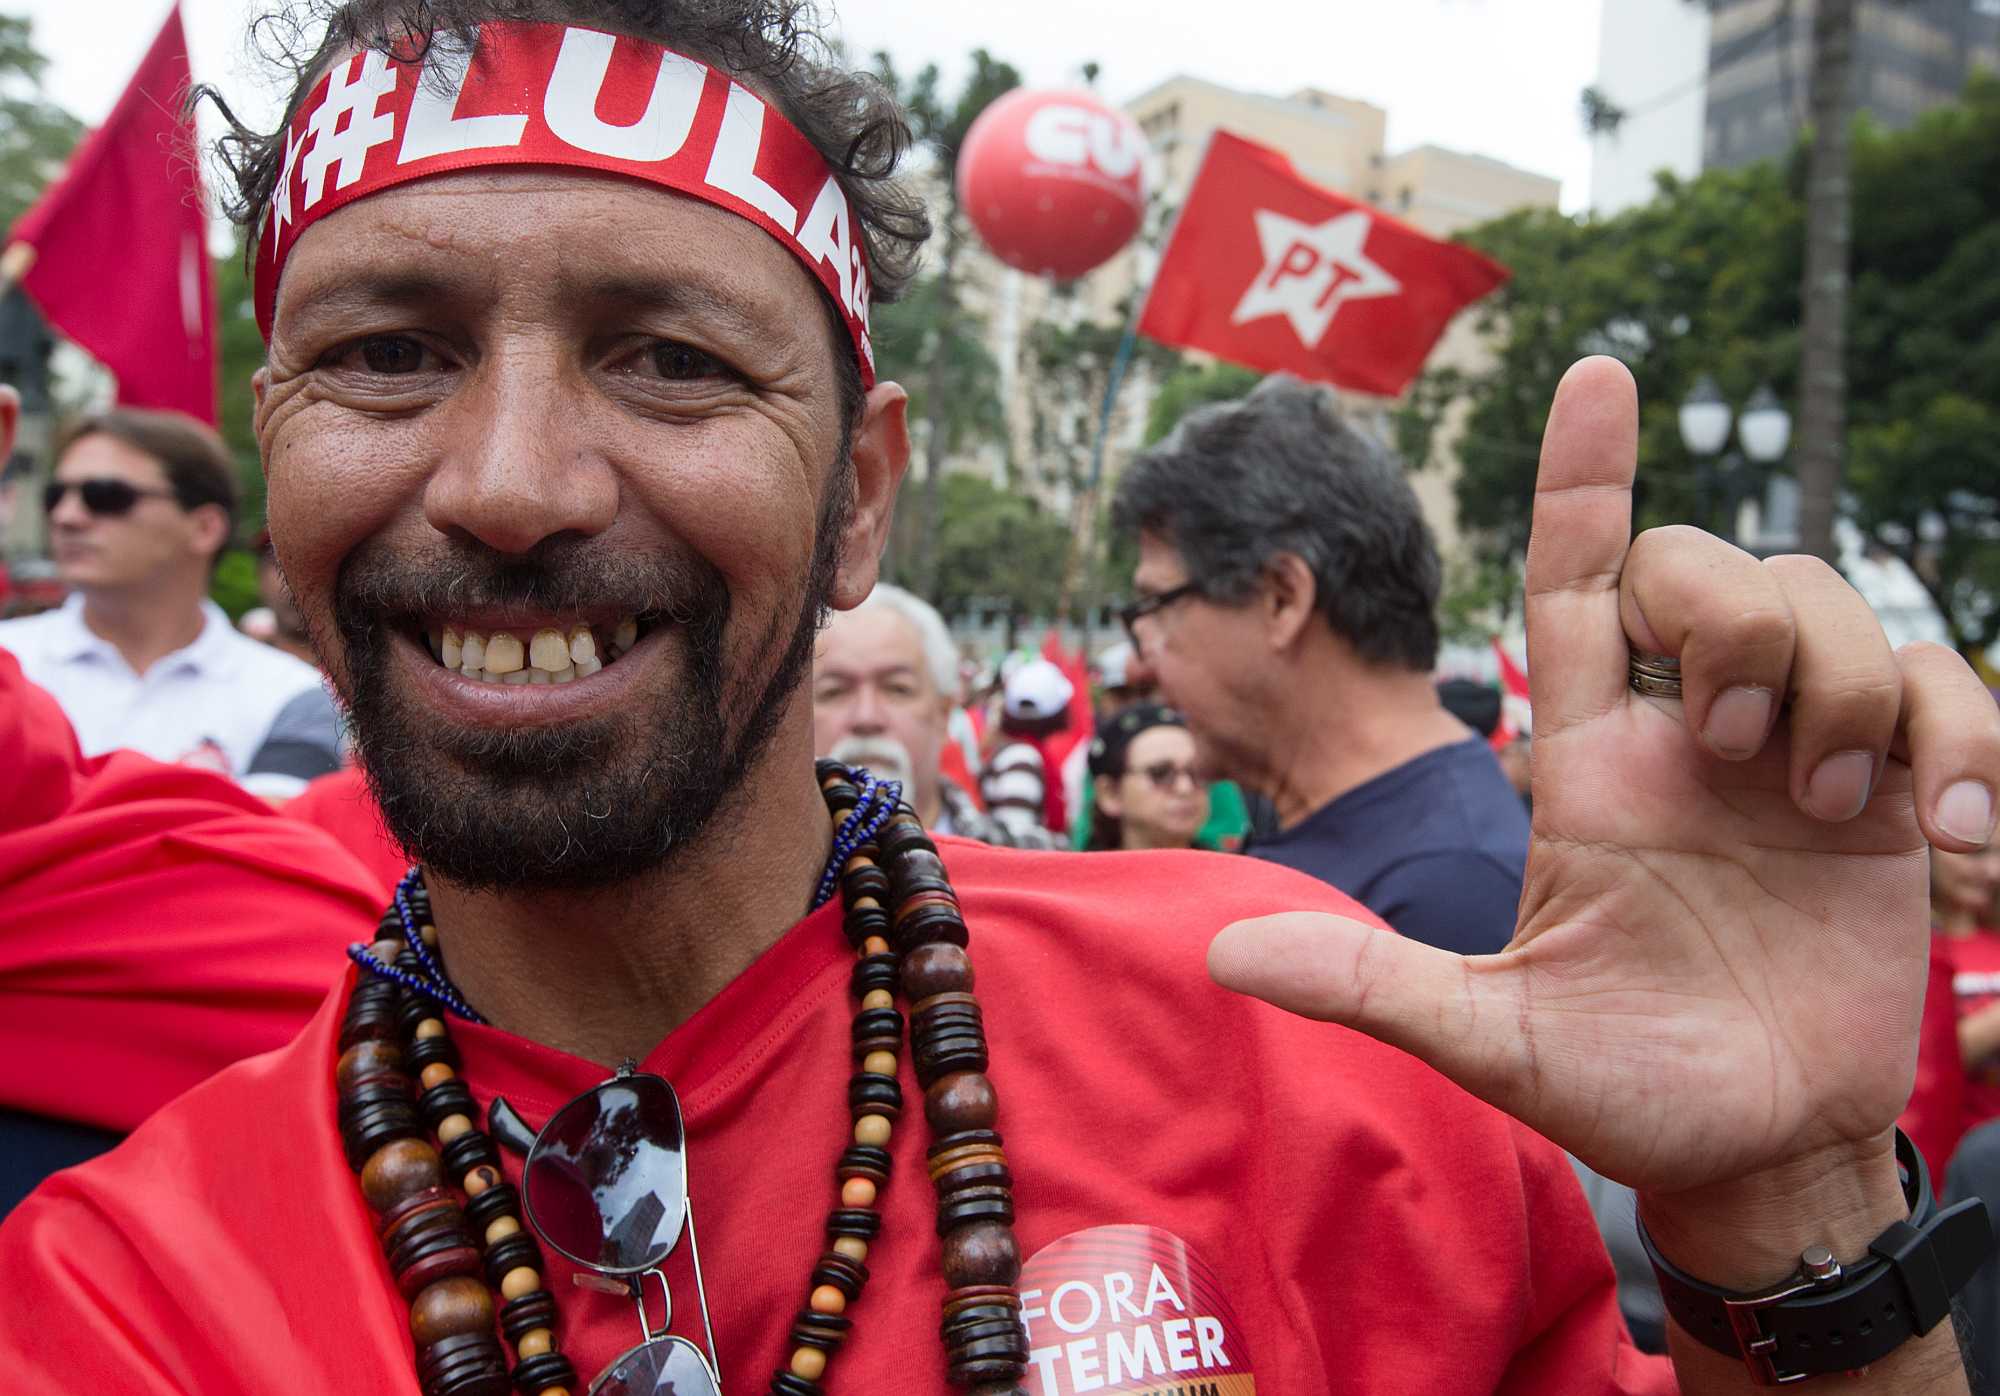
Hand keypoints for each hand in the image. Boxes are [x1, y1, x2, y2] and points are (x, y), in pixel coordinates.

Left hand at [1211, 357, 1999, 1203]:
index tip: (1596, 370)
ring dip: (1850, 687)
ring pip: (1832, 605)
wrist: (1757, 1152)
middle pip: (1712, 565)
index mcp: (1588, 762)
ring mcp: (1795, 757)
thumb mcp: (1495, 1037)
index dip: (1582, 476)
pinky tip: (1954, 839)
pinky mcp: (1893, 797)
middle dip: (1738, 616)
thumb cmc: (1620, 1090)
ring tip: (1838, 812)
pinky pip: (1947, 691)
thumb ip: (1375, 986)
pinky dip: (1963, 740)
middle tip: (1743, 743)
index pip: (1576, 578)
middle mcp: (1687, 736)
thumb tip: (1221, 953)